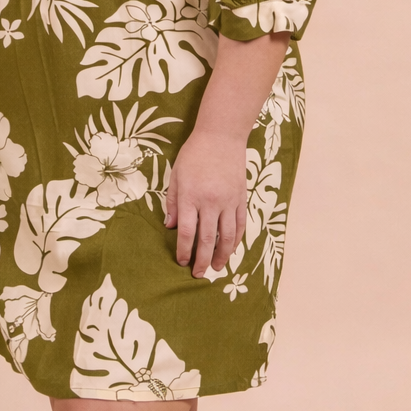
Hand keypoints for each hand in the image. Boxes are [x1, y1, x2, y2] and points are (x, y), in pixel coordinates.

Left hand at [165, 129, 246, 277]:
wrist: (221, 136)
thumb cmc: (194, 154)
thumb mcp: (176, 175)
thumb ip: (172, 201)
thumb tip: (170, 226)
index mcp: (191, 196)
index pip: (186, 232)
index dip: (183, 251)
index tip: (181, 261)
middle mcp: (210, 202)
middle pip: (207, 239)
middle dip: (202, 260)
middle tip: (198, 274)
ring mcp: (228, 201)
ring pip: (227, 236)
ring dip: (222, 256)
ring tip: (217, 268)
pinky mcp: (241, 199)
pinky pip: (240, 225)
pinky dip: (236, 240)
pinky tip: (231, 250)